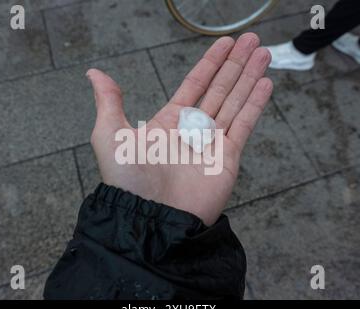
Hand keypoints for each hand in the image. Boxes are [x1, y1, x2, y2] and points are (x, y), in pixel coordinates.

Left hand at [86, 33, 271, 225]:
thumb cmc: (129, 180)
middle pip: (219, 88)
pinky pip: (244, 126)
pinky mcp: (227, 159)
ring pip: (235, 102)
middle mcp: (192, 129)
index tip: (225, 44)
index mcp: (168, 121)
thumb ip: (109, 102)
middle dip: (236, 64)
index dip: (211, 63)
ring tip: (263, 53)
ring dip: (250, 77)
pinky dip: (255, 105)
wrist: (151, 217)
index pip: (195, 84)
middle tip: (251, 39)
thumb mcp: (110, 135)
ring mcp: (212, 143)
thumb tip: (94, 73)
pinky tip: (265, 84)